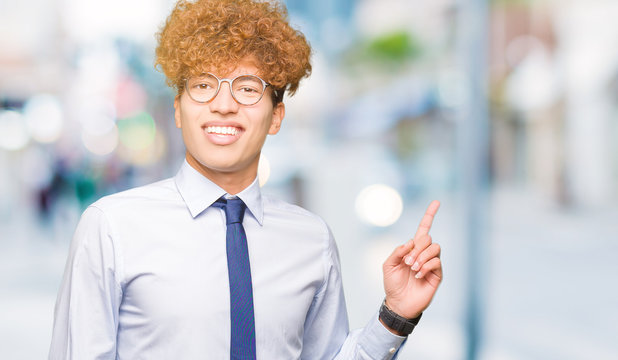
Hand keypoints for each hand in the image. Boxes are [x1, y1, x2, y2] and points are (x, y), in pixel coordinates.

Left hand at [382, 200, 442, 319]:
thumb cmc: (392, 284)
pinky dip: (425, 267)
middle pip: (427, 238)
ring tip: (413, 269)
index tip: (437, 202)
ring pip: (435, 248)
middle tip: (407, 262)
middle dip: (416, 248)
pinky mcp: (437, 274)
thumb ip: (397, 251)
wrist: (398, 303)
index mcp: (412, 248)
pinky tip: (418, 276)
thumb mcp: (388, 265)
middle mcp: (424, 253)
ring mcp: (432, 263)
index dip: (430, 215)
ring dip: (422, 257)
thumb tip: (411, 242)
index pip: (424, 228)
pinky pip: (436, 262)